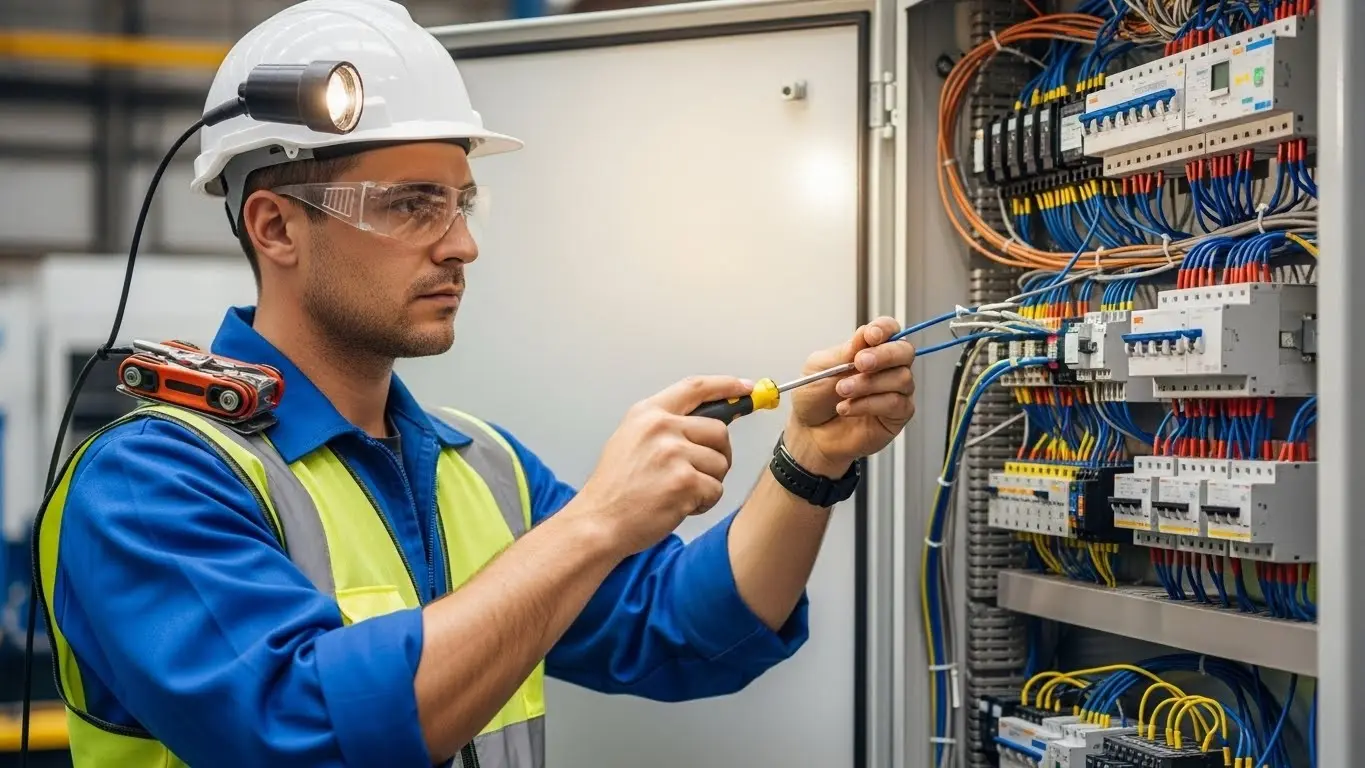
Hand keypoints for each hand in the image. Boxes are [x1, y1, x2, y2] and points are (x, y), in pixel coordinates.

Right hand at [575, 376, 750, 556]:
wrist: (599, 522)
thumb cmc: (615, 487)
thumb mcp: (632, 439)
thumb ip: (668, 425)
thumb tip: (711, 420)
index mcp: (648, 413)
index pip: (696, 388)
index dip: (727, 385)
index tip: (746, 387)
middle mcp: (661, 428)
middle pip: (719, 431)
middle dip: (718, 454)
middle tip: (699, 472)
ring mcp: (673, 454)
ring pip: (721, 463)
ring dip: (708, 482)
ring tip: (678, 492)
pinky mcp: (685, 482)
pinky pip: (716, 489)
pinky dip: (703, 502)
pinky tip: (678, 505)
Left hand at [784, 317, 915, 475]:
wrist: (809, 433)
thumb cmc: (815, 399)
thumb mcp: (821, 367)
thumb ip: (845, 352)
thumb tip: (865, 335)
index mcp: (869, 350)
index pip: (889, 330)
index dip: (884, 329)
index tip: (870, 336)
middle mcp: (887, 368)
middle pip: (905, 351)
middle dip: (883, 355)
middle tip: (858, 363)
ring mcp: (895, 391)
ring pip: (901, 378)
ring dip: (868, 384)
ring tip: (842, 392)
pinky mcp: (897, 416)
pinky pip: (895, 403)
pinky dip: (868, 404)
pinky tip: (847, 408)